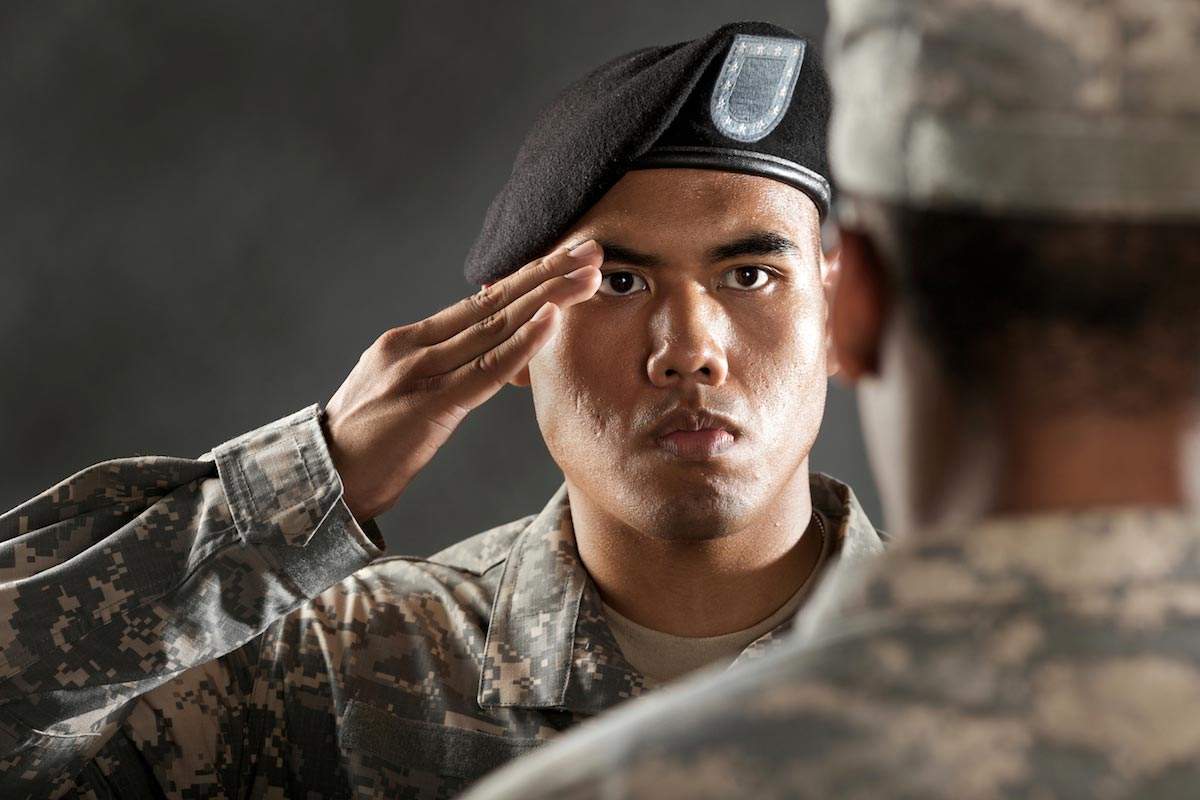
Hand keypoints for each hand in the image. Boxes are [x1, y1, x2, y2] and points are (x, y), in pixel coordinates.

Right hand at [323, 241, 602, 520]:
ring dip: (547, 299)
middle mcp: (413, 346)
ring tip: (587, 276)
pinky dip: (522, 343)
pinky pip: (485, 370)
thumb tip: (479, 361)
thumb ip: (437, 372)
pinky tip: (551, 321)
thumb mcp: (398, 394)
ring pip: (495, 326)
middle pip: (493, 302)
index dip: (527, 277)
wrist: (320, 481)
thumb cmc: (363, 446)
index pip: (479, 301)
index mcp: (407, 341)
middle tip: (592, 249)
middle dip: (547, 274)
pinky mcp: (427, 406)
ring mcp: (419, 373)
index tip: (566, 257)